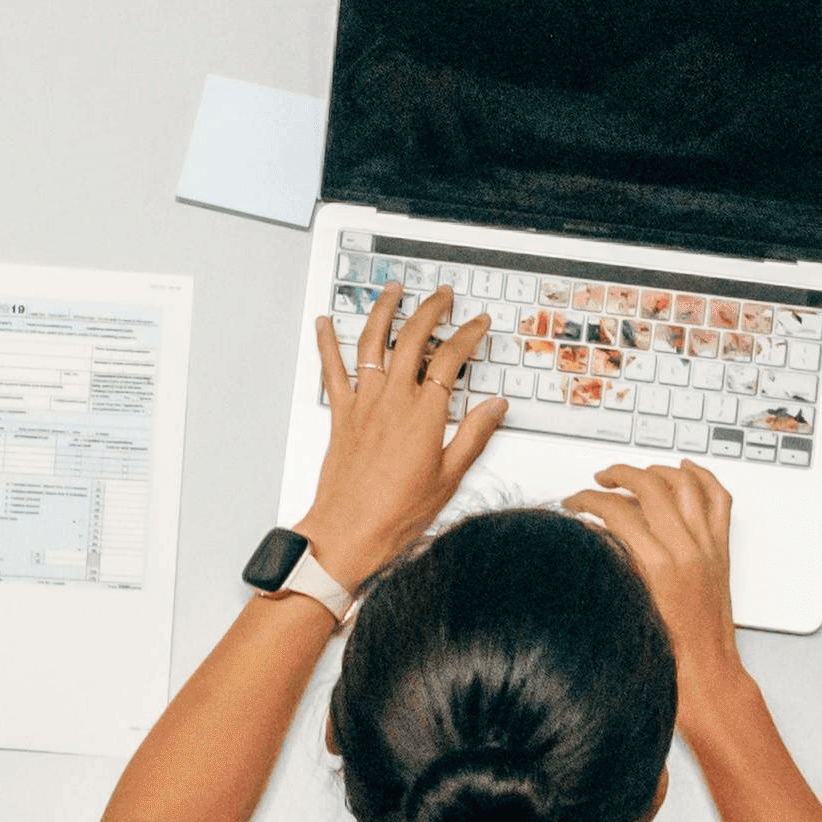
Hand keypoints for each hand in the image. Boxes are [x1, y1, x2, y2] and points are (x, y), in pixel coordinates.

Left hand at [296, 282, 507, 587]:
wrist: (350, 531)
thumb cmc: (398, 512)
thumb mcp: (450, 477)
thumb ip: (474, 436)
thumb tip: (496, 406)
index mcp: (424, 413)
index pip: (451, 359)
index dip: (468, 335)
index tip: (479, 323)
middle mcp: (392, 399)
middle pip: (412, 338)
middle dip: (431, 310)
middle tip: (442, 295)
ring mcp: (363, 402)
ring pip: (372, 343)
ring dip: (384, 311)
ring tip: (393, 290)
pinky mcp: (341, 413)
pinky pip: (332, 369)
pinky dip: (328, 343)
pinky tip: (326, 323)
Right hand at [565, 458, 748, 699]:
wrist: (706, 673)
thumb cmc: (668, 652)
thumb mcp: (626, 602)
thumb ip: (611, 559)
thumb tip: (592, 531)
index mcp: (660, 565)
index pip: (616, 510)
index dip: (587, 499)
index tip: (575, 501)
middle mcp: (688, 549)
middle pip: (649, 485)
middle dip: (618, 474)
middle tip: (600, 480)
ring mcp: (708, 546)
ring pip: (685, 483)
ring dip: (656, 469)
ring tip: (636, 472)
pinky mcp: (721, 549)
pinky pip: (719, 499)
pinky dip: (703, 478)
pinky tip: (686, 471)